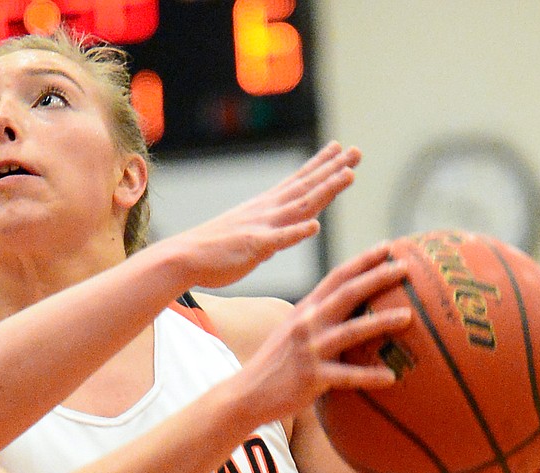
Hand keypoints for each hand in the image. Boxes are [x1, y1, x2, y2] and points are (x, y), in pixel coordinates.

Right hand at [158, 141, 361, 289]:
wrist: (183, 257)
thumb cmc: (212, 251)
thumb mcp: (248, 236)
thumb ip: (270, 235)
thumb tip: (285, 237)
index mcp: (265, 208)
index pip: (299, 181)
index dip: (321, 165)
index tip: (340, 149)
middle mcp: (267, 211)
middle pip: (306, 187)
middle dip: (333, 168)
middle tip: (357, 151)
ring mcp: (261, 227)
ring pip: (300, 206)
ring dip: (325, 190)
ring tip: (348, 176)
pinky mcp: (253, 247)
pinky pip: (278, 240)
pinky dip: (297, 232)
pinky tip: (315, 226)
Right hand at [238, 243, 411, 422]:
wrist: (247, 393)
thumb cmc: (277, 363)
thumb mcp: (293, 331)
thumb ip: (318, 317)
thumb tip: (351, 309)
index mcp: (305, 309)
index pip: (337, 277)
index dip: (363, 260)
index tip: (389, 247)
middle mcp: (307, 323)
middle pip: (347, 293)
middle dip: (378, 277)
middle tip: (406, 267)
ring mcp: (309, 349)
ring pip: (351, 330)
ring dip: (382, 321)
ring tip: (408, 316)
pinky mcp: (311, 377)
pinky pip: (347, 376)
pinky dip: (370, 376)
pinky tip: (392, 377)